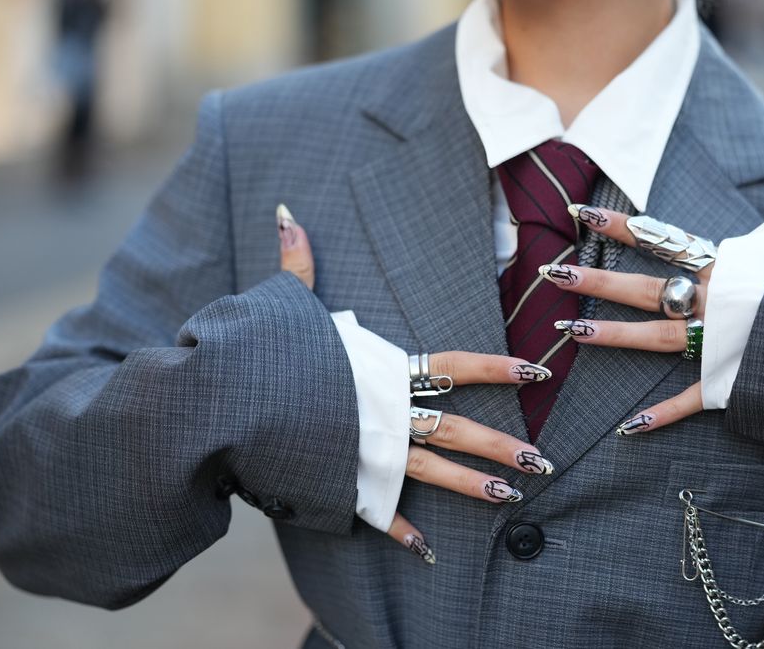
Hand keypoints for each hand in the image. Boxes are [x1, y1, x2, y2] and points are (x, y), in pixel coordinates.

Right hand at [277, 205, 552, 563]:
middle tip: (543, 459)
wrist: (220, 407)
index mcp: (381, 370)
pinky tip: (426, 549)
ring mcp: (368, 452)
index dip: (497, 368)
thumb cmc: (255, 353)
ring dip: (474, 486)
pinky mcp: (344, 484)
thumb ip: (297, 265)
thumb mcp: (281, 305)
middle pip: (455, 428)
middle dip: (501, 443)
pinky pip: (379, 511)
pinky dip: (400, 530)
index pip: (453, 364)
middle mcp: (385, 412)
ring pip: (434, 471)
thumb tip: (288, 213)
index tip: (537, 371)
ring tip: (514, 496)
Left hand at [542, 110, 763, 434]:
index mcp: (733, 264)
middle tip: (550, 274)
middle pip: (645, 288)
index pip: (664, 240)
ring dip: (611, 335)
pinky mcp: (735, 381)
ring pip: (655, 337)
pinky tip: (627, 429)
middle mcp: (717, 300)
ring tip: (568, 332)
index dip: (620, 228)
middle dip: (595, 280)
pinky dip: (662, 416)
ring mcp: (722, 342)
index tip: (579, 215)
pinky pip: (691, 399)